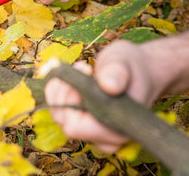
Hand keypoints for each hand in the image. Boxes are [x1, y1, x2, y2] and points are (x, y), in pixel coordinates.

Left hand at [44, 40, 163, 152]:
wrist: (140, 70)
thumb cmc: (133, 67)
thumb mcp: (125, 62)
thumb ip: (117, 73)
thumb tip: (110, 86)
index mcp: (117, 129)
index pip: (75, 127)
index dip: (71, 100)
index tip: (85, 74)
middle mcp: (103, 137)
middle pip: (64, 122)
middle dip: (65, 91)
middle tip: (84, 68)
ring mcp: (92, 131)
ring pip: (59, 116)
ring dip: (61, 89)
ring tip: (82, 69)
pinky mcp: (84, 122)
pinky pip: (60, 110)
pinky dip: (59, 90)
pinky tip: (73, 75)